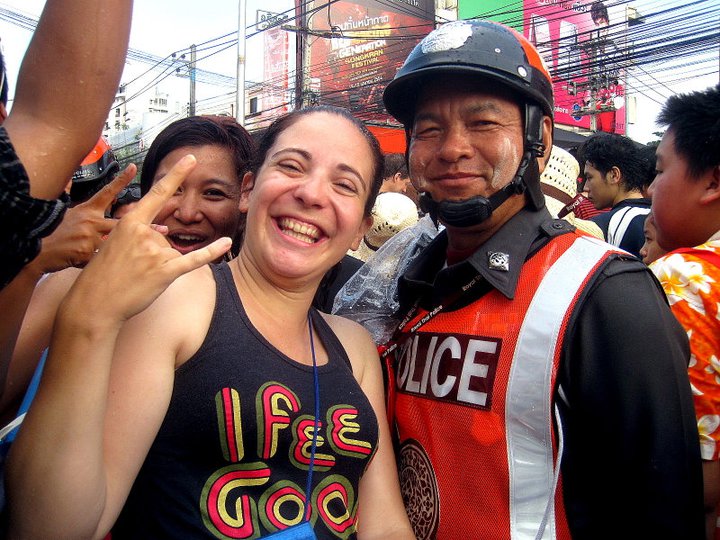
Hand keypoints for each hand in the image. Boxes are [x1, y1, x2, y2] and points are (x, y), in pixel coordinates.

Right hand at [30, 165, 136, 273]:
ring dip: (129, 251)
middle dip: (146, 228)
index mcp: (87, 210)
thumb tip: (71, 179)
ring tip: (145, 257)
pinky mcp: (87, 255)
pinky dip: (109, 265)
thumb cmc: (53, 232)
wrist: (36, 252)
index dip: (120, 180)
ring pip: (118, 245)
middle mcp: (91, 222)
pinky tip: (108, 269)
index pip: (107, 192)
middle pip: (123, 223)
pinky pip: (106, 261)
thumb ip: (79, 203)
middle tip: (164, 229)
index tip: (133, 168)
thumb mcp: (67, 213)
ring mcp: (90, 238)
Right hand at [67, 155, 231, 323]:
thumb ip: (140, 233)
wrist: (94, 303)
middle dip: (153, 254)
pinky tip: (226, 243)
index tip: (191, 159)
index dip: (176, 175)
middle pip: (165, 236)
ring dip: (160, 267)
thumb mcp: (115, 243)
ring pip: (172, 253)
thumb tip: (164, 234)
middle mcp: (144, 233)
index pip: (157, 193)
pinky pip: (193, 260)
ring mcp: (155, 252)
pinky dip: (211, 252)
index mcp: (129, 222)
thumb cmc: (104, 275)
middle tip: (130, 269)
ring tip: (136, 278)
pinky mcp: (164, 271)